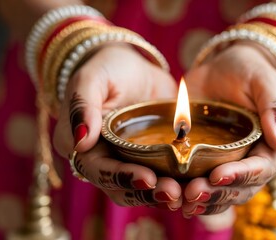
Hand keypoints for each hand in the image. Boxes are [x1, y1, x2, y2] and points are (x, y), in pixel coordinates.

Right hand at [53, 44, 181, 209]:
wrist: (134, 67)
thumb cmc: (107, 69)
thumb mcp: (91, 79)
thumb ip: (81, 106)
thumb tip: (80, 142)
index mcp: (81, 146)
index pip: (98, 170)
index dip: (122, 178)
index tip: (147, 179)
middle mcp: (103, 161)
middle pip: (121, 189)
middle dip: (148, 193)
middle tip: (174, 193)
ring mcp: (129, 163)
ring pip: (143, 190)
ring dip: (164, 196)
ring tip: (188, 195)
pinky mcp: (152, 160)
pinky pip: (163, 178)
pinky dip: (178, 185)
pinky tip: (196, 186)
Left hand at [181, 42, 275, 215]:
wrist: (223, 69)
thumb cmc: (249, 70)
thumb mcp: (263, 81)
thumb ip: (275, 108)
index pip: (262, 168)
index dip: (240, 175)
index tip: (217, 175)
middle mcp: (258, 162)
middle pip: (241, 188)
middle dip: (217, 193)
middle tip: (191, 193)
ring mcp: (234, 166)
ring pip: (223, 194)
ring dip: (203, 201)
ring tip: (180, 201)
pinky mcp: (212, 164)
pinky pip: (205, 187)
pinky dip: (191, 196)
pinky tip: (174, 199)